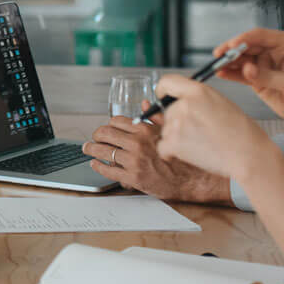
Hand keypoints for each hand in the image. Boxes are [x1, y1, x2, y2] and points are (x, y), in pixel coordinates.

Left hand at [81, 116, 232, 203]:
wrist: (194, 179)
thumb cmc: (184, 156)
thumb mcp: (171, 132)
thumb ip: (155, 117)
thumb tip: (143, 103)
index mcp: (145, 130)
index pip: (116, 121)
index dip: (108, 125)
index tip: (106, 129)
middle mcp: (137, 143)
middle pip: (105, 134)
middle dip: (96, 136)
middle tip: (93, 139)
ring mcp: (134, 161)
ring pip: (102, 151)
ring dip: (91, 149)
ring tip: (88, 149)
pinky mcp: (133, 178)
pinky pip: (108, 170)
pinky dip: (98, 166)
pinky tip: (95, 164)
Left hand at [150, 76, 277, 183]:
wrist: (250, 156)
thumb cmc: (242, 133)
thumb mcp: (220, 102)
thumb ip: (197, 98)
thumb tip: (178, 101)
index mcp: (198, 91)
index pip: (166, 82)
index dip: (163, 91)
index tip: (164, 97)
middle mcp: (184, 104)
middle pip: (167, 109)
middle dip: (178, 120)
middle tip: (199, 130)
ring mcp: (177, 124)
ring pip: (166, 129)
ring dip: (177, 137)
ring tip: (202, 142)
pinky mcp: (174, 143)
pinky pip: (163, 147)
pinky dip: (172, 152)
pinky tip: (192, 152)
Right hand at [213, 28, 283, 130]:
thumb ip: (268, 76)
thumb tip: (247, 70)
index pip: (259, 36)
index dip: (243, 39)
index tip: (231, 46)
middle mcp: (272, 51)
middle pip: (246, 46)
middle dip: (232, 51)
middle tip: (219, 58)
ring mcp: (263, 66)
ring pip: (241, 60)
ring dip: (229, 63)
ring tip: (218, 67)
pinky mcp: (258, 80)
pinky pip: (241, 75)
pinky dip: (231, 74)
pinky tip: (222, 74)